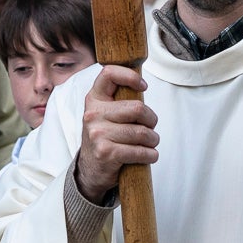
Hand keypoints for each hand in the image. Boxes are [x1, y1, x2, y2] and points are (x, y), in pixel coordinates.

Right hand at [75, 65, 158, 200]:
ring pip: (142, 132)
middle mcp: (93, 114)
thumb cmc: (105, 137)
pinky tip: (149, 155)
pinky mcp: (106, 153)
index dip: (130, 76)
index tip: (143, 87)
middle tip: (150, 127)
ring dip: (153, 140)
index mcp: (94, 99)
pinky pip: (139, 151)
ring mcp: (98, 134)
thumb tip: (142, 86)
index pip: (109, 74)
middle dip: (151, 119)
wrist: (90, 169)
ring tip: (150, 143)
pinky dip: (150, 155)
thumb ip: (119, 99)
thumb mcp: (105, 114)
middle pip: (137, 108)